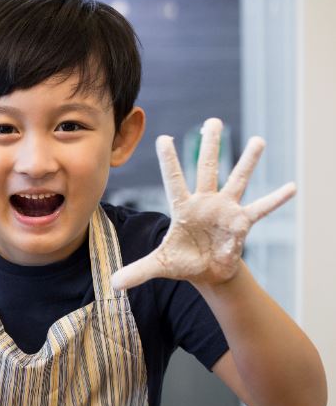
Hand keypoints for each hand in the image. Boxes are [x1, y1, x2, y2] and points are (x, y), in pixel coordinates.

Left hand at [111, 118, 295, 290]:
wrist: (207, 271)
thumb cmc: (183, 261)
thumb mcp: (159, 265)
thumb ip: (138, 270)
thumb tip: (113, 284)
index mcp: (182, 208)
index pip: (174, 180)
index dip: (169, 161)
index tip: (163, 138)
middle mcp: (205, 202)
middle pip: (207, 169)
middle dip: (211, 146)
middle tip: (213, 121)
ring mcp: (225, 210)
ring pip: (237, 181)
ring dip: (247, 162)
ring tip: (258, 140)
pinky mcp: (242, 223)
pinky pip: (260, 209)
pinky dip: (275, 199)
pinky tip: (291, 187)